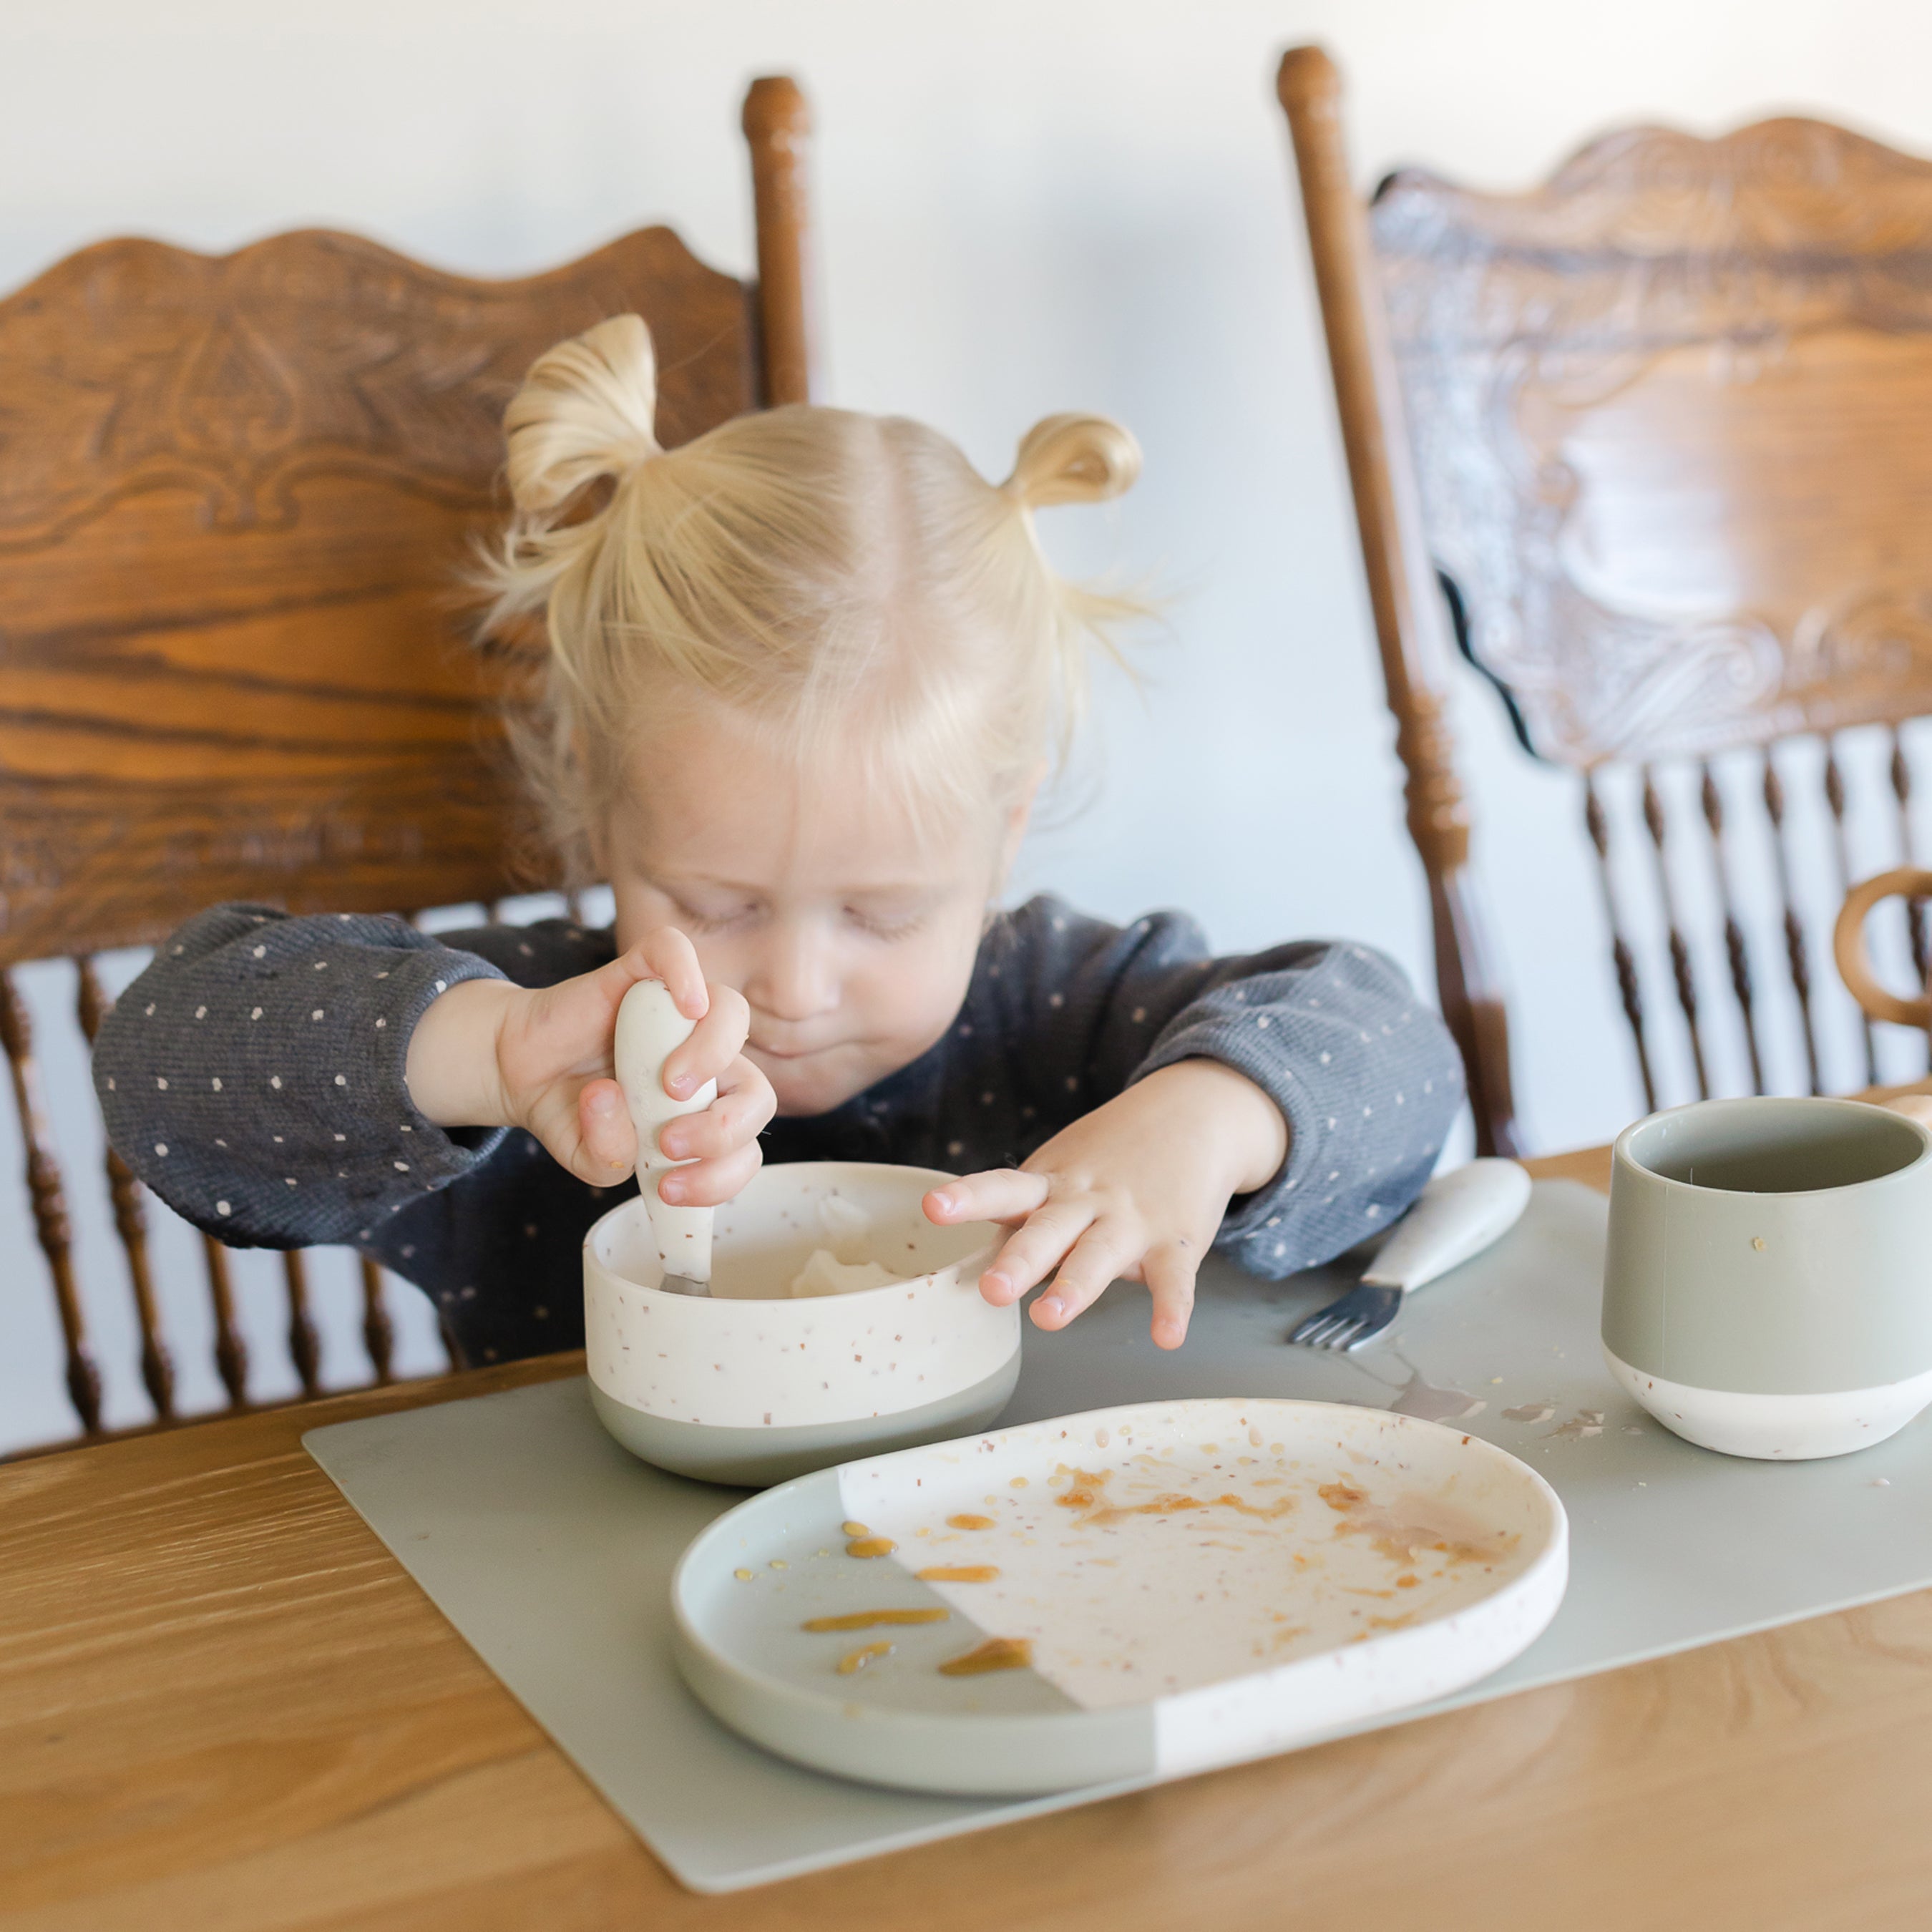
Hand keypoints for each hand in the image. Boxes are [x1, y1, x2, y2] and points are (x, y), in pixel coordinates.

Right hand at [404, 927, 775, 1198]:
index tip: (671, 1189)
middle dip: (724, 1128)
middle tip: (670, 1144)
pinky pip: (672, 951)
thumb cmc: (569, 1111)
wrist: (520, 1068)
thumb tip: (616, 1108)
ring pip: (731, 1014)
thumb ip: (607, 1157)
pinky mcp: (637, 974)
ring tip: (668, 1086)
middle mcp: (703, 1060)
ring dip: (713, 1055)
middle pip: (757, 1088)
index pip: (745, 1141)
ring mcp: (675, 1014)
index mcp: (705, 1109)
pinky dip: (685, 971)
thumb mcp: (587, 1158)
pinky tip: (685, 1004)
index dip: (724, 1172)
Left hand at [922, 1059, 1287, 1349]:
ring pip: (1099, 1254)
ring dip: (1075, 1287)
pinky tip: (1166, 1336)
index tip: (934, 1207)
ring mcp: (1131, 1221)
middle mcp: (1085, 1201)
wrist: (1194, 1113)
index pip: (1003, 1189)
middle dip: (1019, 1260)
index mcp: (1050, 1184)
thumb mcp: (1061, 1171)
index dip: (967, 1198)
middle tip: (991, 1290)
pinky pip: (1173, 1279)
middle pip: (1047, 1230)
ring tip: (1049, 1318)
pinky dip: (1171, 1308)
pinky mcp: (1175, 1241)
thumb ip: (1024, 1218)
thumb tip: (976, 1269)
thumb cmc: (1112, 1154)